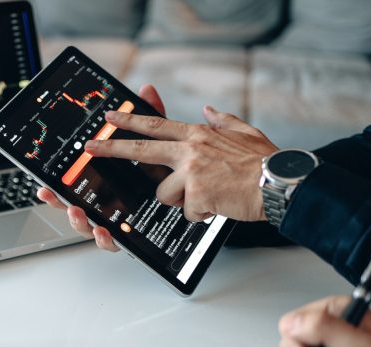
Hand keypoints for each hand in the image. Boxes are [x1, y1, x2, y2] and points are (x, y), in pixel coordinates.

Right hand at [36, 84, 167, 251]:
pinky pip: (116, 243)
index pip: (79, 181)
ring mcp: (119, 220)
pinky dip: (106, 239)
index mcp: (109, 181)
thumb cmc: (181, 170)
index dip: (59, 183)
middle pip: (76, 204)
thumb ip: (153, 117)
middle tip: (49, 193)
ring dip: (78, 222)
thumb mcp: (166, 140)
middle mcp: (109, 203)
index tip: (44, 181)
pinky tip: (104, 231)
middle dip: (59, 201)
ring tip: (76, 212)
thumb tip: (146, 90)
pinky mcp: (134, 237)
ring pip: (90, 227)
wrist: (209, 194)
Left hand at [85, 105, 277, 221]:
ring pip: (165, 193)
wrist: (279, 183)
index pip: (156, 125)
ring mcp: (191, 172)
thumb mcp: (244, 132)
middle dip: (112, 148)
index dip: (130, 120)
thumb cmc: (264, 161)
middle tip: (91, 147)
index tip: (110, 117)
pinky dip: (202, 213)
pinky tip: (219, 204)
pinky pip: (188, 212)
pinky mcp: (196, 194)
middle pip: (141, 150)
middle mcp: (189, 150)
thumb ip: (222, 120)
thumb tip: (208, 110)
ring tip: (209, 194)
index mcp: (197, 134)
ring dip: (184, 200)